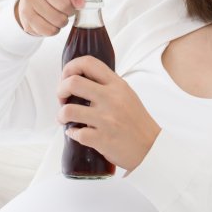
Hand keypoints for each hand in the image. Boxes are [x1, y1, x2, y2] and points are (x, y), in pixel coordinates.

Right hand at [15, 0, 102, 36]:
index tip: (81, 4)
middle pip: (62, 2)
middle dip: (72, 10)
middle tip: (70, 8)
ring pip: (55, 18)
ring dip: (63, 21)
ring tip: (61, 14)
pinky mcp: (23, 11)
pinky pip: (46, 29)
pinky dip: (54, 30)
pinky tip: (52, 22)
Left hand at [56, 56, 160, 171]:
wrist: (151, 149)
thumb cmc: (137, 122)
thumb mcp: (126, 95)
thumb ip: (107, 85)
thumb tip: (81, 79)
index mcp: (117, 85)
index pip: (88, 63)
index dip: (70, 67)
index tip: (66, 78)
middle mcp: (111, 99)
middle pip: (72, 82)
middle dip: (60, 91)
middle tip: (62, 99)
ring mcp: (106, 119)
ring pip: (68, 110)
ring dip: (61, 115)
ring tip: (65, 119)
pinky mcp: (102, 138)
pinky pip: (76, 133)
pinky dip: (72, 133)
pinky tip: (76, 133)